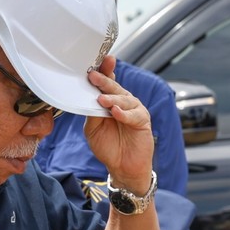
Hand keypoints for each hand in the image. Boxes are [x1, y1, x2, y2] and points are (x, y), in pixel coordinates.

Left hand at [84, 55, 153, 192]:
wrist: (122, 167)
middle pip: (115, 88)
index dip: (104, 72)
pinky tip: (116, 112)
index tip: (96, 62)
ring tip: (101, 100)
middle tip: (93, 76)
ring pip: (124, 100)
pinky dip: (124, 114)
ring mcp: (135, 110)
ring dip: (112, 99)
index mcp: (111, 101)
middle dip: (104, 80)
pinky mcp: (143, 121)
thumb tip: (86, 98)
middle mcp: (124, 102)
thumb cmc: (108, 146)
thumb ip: (91, 113)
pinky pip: (134, 115)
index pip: (107, 83)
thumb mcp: (93, 129)